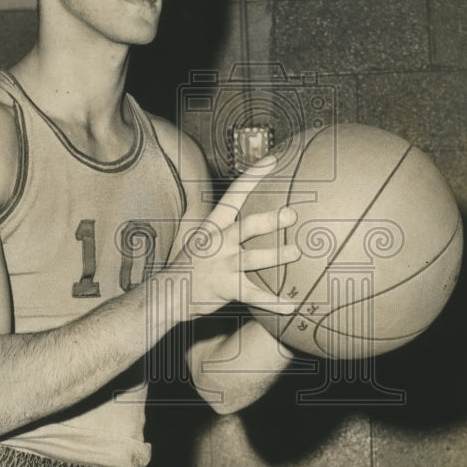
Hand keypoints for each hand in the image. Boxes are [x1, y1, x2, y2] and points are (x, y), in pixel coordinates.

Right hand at [166, 155, 300, 318]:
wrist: (169, 293)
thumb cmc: (192, 263)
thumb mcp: (201, 236)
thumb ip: (223, 223)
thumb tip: (248, 209)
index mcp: (214, 226)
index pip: (234, 194)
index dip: (253, 176)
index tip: (273, 160)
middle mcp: (218, 242)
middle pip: (246, 226)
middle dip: (269, 220)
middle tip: (291, 214)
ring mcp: (222, 265)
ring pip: (253, 258)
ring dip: (276, 255)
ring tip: (297, 251)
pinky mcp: (226, 288)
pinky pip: (254, 295)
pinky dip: (273, 302)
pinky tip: (292, 306)